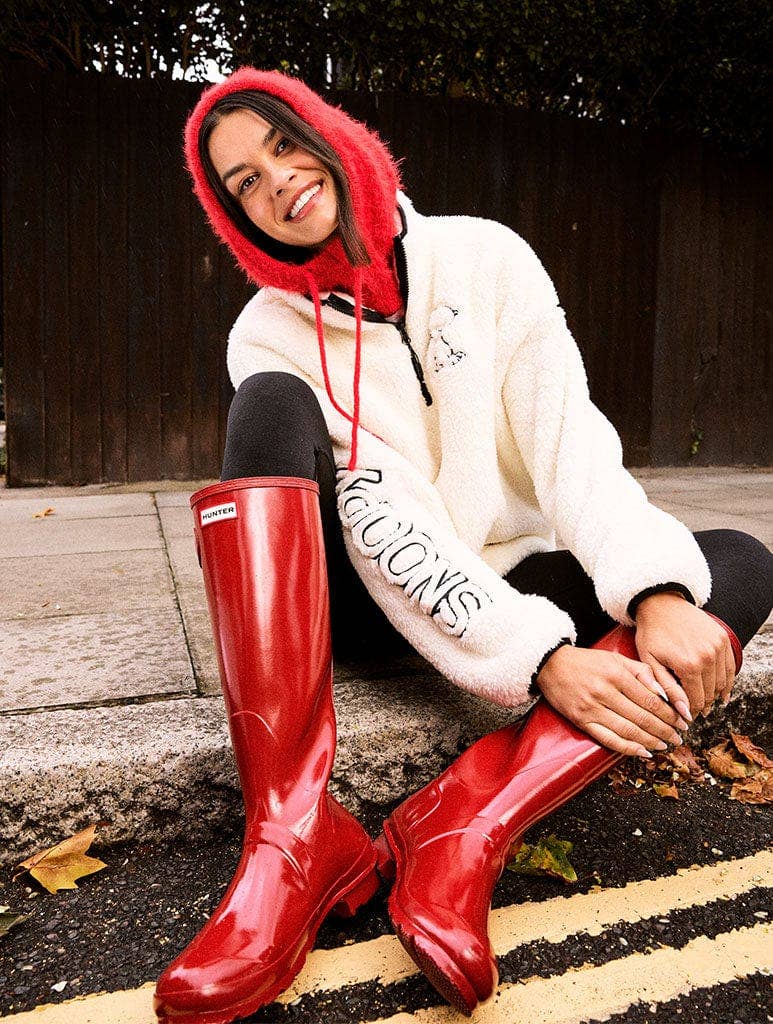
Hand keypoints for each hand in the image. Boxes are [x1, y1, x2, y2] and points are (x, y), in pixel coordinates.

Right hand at [535, 644, 689, 756]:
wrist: (550, 665)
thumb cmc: (586, 661)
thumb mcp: (615, 659)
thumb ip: (641, 672)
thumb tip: (664, 693)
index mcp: (616, 675)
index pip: (650, 699)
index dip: (669, 714)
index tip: (681, 721)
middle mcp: (605, 692)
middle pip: (642, 717)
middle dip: (664, 730)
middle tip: (678, 737)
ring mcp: (592, 709)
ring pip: (628, 730)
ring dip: (650, 741)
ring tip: (664, 745)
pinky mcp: (581, 721)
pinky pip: (608, 739)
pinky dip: (627, 748)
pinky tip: (642, 752)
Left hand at [634, 592, 736, 716]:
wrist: (660, 604)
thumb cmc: (651, 633)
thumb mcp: (650, 663)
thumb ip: (667, 689)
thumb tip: (683, 713)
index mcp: (689, 665)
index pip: (696, 700)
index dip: (690, 712)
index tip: (684, 717)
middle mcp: (708, 657)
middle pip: (710, 693)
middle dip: (701, 705)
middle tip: (694, 712)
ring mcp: (718, 646)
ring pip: (722, 682)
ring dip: (715, 695)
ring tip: (706, 703)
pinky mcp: (723, 638)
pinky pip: (730, 667)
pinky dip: (727, 680)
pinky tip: (722, 691)